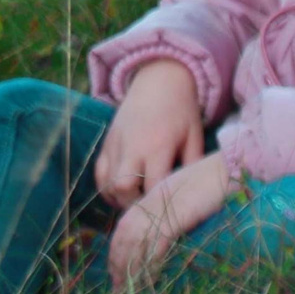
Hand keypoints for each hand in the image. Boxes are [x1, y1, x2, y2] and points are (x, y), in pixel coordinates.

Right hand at [95, 59, 204, 209]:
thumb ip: (192, 166)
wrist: (159, 79)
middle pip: (124, 189)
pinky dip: (108, 188)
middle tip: (151, 211)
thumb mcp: (195, 136)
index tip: (169, 214)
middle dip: (136, 206)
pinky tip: (122, 193)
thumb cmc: (182, 111)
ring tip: (138, 202)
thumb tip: (194, 196)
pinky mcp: (106, 143)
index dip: (161, 206)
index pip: (154, 187)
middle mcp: (133, 146)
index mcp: (159, 145)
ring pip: (108, 185)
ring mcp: (116, 144)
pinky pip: (99, 174)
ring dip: (121, 200)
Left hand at [106, 151, 231, 289]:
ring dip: (130, 267)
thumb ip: (176, 215)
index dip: (119, 248)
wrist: (232, 170)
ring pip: (137, 240)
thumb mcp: (189, 199)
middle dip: (118, 261)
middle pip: (126, 233)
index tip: (116, 269)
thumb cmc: (217, 186)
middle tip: (116, 288)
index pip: (127, 224)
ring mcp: (163, 206)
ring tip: (128, 289)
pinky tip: (149, 278)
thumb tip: (168, 241)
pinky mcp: (176, 215)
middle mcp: (153, 200)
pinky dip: (151, 262)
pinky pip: (157, 243)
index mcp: (155, 195)